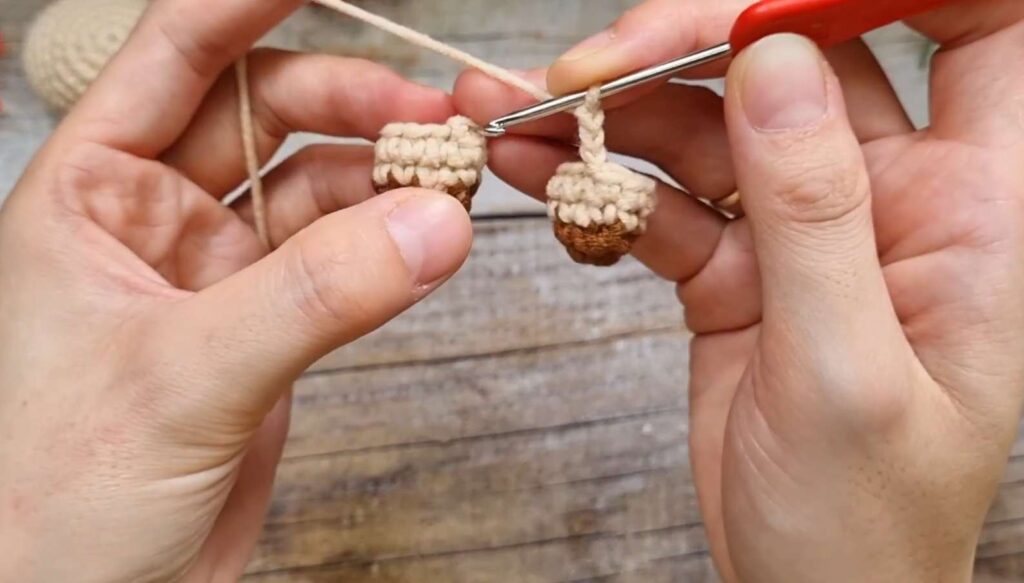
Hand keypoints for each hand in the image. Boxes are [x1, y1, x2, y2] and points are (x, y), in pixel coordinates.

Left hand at [0, 1, 471, 580]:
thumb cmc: (51, 499)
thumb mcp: (181, 377)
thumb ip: (314, 296)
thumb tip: (434, 224)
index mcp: (90, 194)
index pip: (176, 56)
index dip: (250, 3)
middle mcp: (155, 221)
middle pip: (269, 114)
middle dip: (355, 102)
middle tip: (438, 114)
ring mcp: (219, 275)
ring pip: (320, 190)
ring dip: (388, 177)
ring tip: (454, 179)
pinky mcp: (269, 330)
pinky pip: (344, 261)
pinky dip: (394, 244)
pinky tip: (432, 236)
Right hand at [454, 1, 1023, 580]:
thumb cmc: (866, 520)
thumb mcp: (845, 371)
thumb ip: (813, 212)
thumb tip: (776, 64)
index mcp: (968, 208)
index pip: (974, 28)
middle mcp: (886, 200)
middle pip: (796, 65)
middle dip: (690, 44)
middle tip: (589, 68)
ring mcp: (798, 232)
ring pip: (708, 128)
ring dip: (616, 115)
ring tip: (526, 117)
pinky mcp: (729, 269)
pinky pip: (660, 201)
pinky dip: (599, 184)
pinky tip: (541, 171)